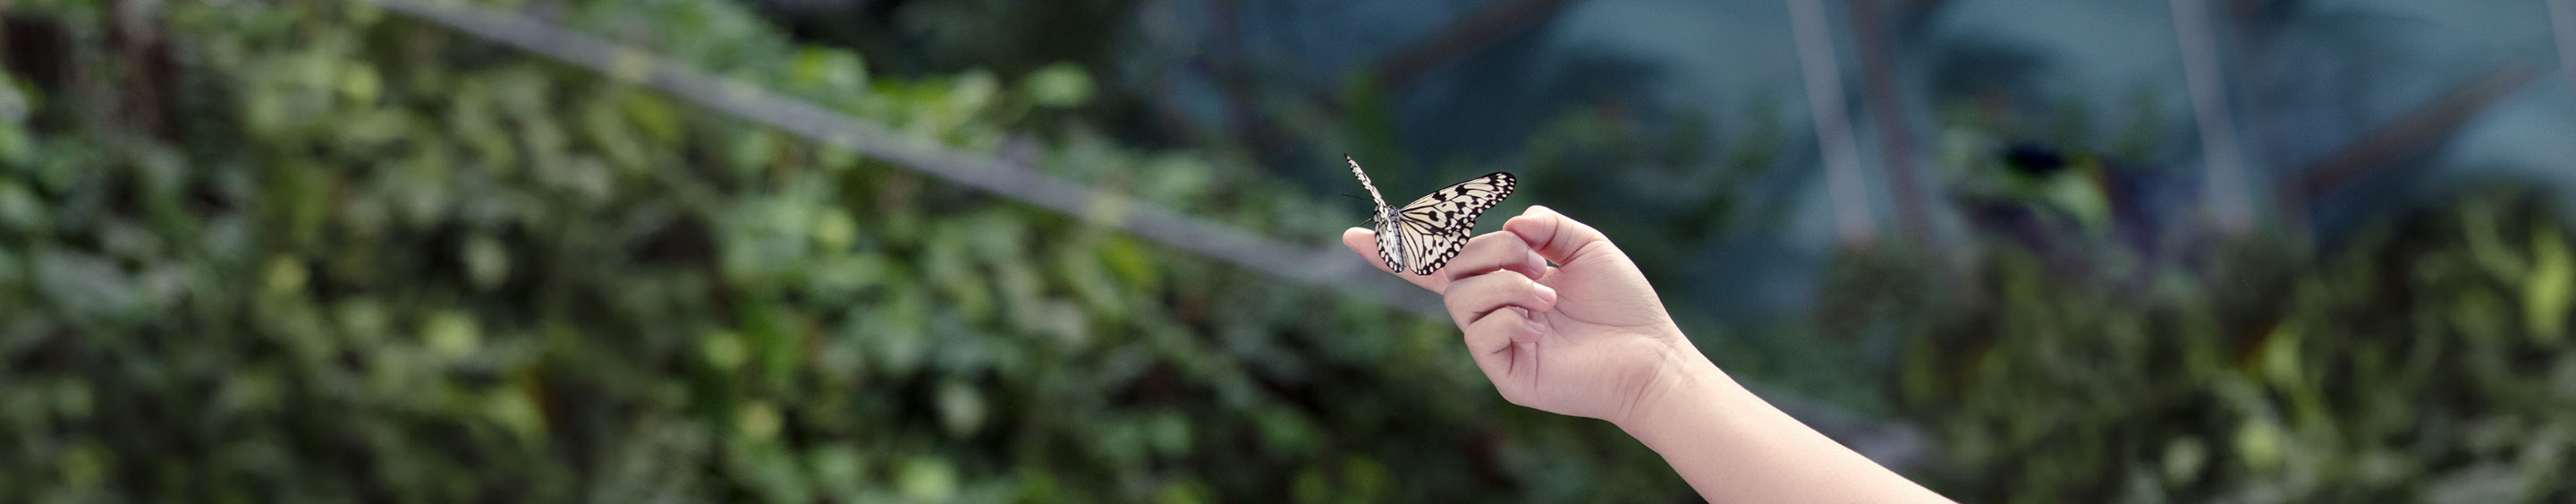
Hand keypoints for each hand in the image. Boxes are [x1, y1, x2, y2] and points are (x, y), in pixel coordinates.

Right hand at [1343, 205, 1697, 422]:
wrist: (1649, 354)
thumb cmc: (1622, 303)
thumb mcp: (1586, 245)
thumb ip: (1546, 225)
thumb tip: (1510, 226)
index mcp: (1503, 281)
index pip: (1439, 264)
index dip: (1397, 250)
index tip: (1352, 235)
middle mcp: (1490, 311)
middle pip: (1450, 270)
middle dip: (1490, 253)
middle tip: (1540, 261)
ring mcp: (1494, 344)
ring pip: (1463, 299)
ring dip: (1508, 285)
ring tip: (1548, 295)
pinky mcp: (1504, 373)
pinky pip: (1479, 334)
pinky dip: (1511, 320)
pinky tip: (1542, 329)